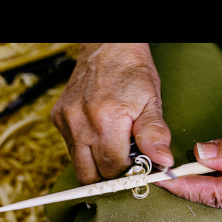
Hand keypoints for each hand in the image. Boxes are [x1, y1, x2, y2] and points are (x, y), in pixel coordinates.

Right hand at [51, 43, 172, 183]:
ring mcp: (66, 121)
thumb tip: (162, 160)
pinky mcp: (58, 119)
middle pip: (91, 175)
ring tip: (113, 146)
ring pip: (78, 166)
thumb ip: (154, 134)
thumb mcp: (151, 101)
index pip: (113, 168)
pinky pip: (71, 149)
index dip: (128, 171)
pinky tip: (99, 135)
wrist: (107, 47)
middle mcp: (80, 123)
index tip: (137, 163)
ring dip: (96, 164)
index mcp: (106, 120)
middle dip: (111, 172)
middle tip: (125, 158)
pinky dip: (86, 150)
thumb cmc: (131, 72)